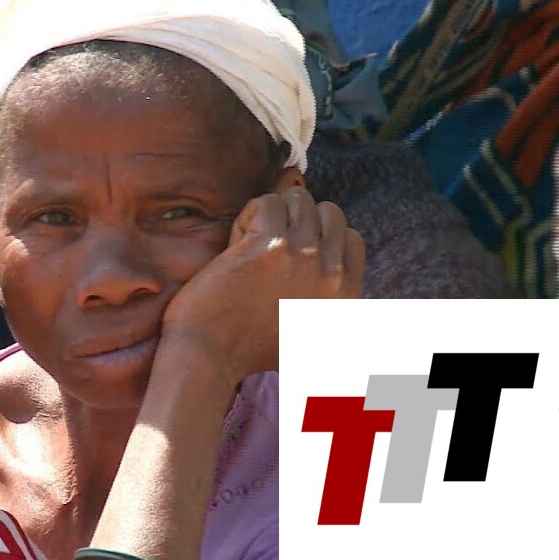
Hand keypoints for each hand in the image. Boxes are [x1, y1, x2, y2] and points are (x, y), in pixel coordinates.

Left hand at [156, 187, 363, 387]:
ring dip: (270, 214)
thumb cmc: (248, 351)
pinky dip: (247, 217)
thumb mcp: (309, 339)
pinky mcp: (268, 246)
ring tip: (248, 243)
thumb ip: (327, 311)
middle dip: (295, 219)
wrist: (210, 358)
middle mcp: (332, 274)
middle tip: (265, 246)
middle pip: (327, 212)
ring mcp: (303, 256)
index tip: (289, 252)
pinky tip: (234, 245)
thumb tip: (337, 289)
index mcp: (346, 295)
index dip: (318, 235)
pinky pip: (266, 203)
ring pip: (298, 200)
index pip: (350, 238)